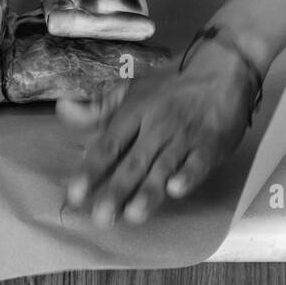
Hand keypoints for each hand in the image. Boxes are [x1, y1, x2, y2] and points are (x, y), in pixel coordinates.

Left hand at [59, 38, 252, 226]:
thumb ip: (99, 107)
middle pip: (133, 162)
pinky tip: (177, 190)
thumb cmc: (172, 84)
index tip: (75, 194)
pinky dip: (189, 176)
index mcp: (135, 112)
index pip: (109, 144)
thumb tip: (63, 107)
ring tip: (134, 215)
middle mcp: (157, 126)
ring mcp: (184, 137)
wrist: (223, 66)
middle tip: (101, 218)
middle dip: (117, 190)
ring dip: (149, 191)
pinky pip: (199, 163)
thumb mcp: (133, 89)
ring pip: (163, 167)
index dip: (92, 169)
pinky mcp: (211, 145)